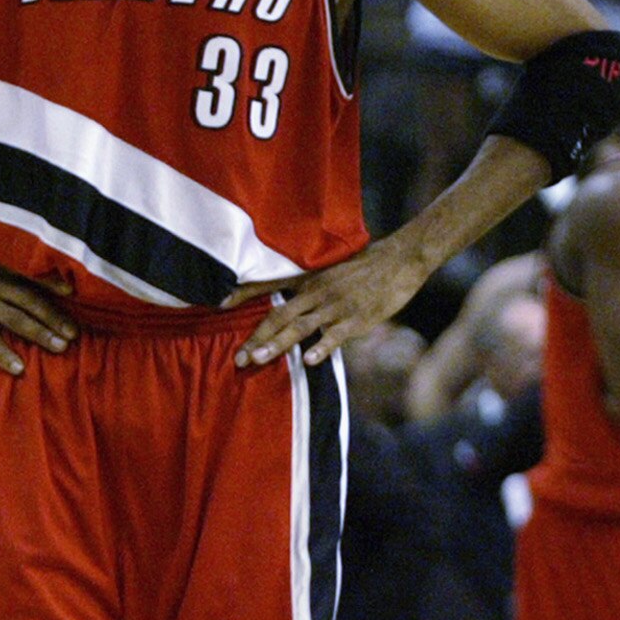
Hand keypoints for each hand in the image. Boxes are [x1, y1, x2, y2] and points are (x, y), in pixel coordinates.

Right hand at [0, 257, 74, 375]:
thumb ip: (7, 281)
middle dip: (54, 317)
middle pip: (30, 300)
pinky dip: (5, 354)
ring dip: (40, 333)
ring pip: (16, 319)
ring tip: (60, 347)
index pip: (31, 276)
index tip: (74, 291)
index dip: (52, 282)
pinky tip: (19, 368)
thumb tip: (41, 301)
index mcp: (0, 270)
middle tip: (74, 333)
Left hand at [237, 237, 428, 368]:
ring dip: (278, 344)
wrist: (400, 259)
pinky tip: (310, 360)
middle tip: (238, 358)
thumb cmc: (366, 266)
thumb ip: (310, 285)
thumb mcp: (332, 268)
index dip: (243, 294)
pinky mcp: (356, 317)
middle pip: (279, 315)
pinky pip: (336, 335)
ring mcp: (336, 305)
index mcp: (309, 278)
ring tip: (258, 359)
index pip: (269, 284)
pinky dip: (322, 347)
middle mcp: (317, 291)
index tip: (219, 304)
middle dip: (257, 338)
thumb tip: (291, 300)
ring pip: (300, 327)